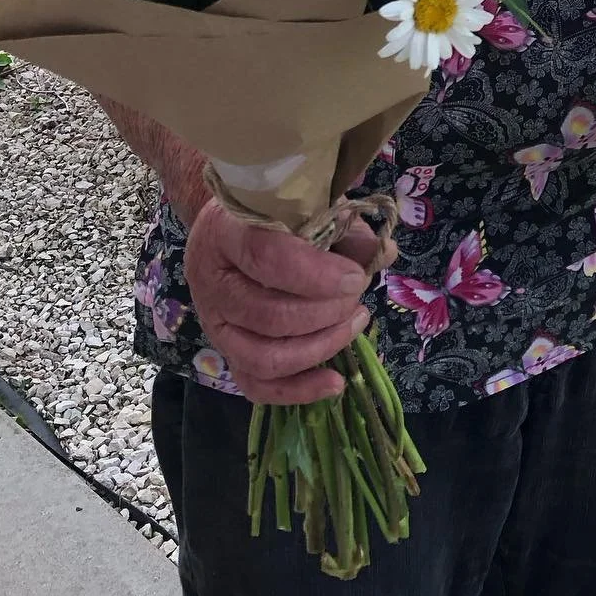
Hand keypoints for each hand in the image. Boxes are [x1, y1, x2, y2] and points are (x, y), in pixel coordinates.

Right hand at [184, 201, 395, 404]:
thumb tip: (384, 253)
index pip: (264, 257)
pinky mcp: (224, 352)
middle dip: (326, 312)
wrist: (229, 222)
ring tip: (356, 322)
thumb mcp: (306, 205)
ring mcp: (213, 323)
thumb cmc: (273, 210)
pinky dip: (298, 390)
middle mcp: (210, 281)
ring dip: (319, 347)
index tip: (355, 278)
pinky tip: (335, 383)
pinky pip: (256, 385)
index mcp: (225, 231)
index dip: (315, 274)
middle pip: (268, 315)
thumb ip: (343, 229)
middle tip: (357, 295)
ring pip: (263, 357)